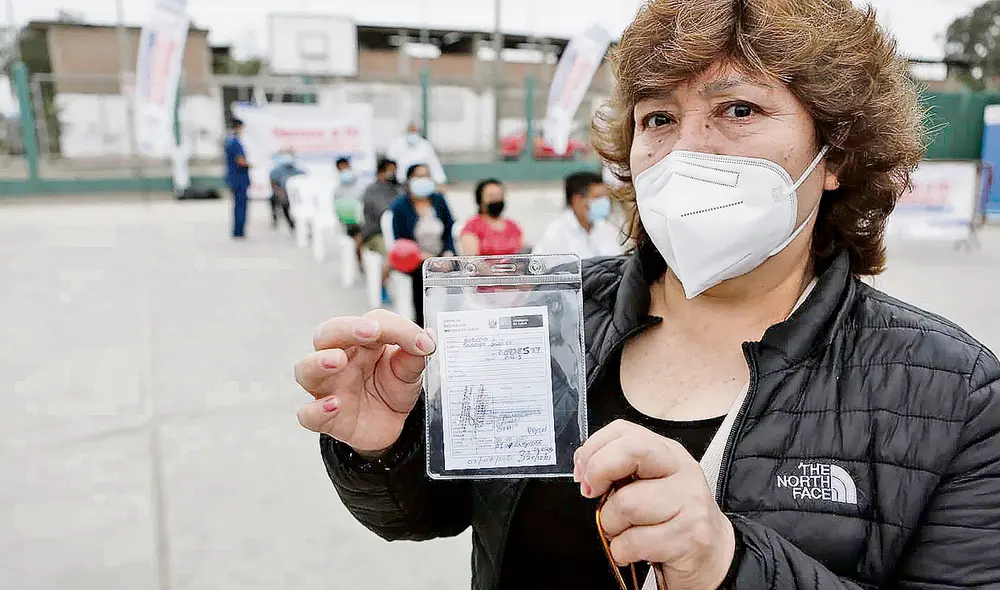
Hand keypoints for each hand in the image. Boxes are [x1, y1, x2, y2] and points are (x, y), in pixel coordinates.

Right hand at [295, 309, 435, 453]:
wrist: (392, 426)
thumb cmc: (392, 389)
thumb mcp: (409, 371)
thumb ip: (415, 354)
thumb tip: (428, 338)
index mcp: (361, 342)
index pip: (371, 322)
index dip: (395, 327)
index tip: (421, 342)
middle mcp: (339, 360)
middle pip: (327, 334)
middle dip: (345, 328)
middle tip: (370, 331)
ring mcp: (328, 388)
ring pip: (305, 369)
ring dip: (319, 362)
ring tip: (338, 361)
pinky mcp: (325, 418)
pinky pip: (307, 414)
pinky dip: (316, 409)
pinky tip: (334, 405)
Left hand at [574, 420, 735, 589]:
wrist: (714, 555)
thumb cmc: (672, 519)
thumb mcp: (649, 484)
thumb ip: (620, 469)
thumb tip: (584, 468)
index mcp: (667, 453)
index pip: (624, 431)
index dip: (593, 450)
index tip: (584, 473)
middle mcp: (682, 471)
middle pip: (630, 452)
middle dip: (599, 472)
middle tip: (594, 495)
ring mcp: (690, 502)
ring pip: (625, 504)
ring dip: (611, 525)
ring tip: (624, 531)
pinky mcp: (690, 537)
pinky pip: (634, 542)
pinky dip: (622, 551)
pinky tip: (634, 550)